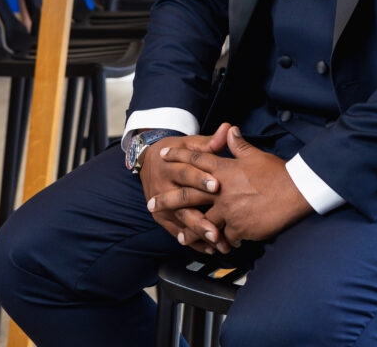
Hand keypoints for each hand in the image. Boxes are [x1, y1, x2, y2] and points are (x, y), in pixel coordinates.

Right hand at [141, 123, 231, 254]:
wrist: (148, 162)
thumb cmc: (176, 152)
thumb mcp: (189, 144)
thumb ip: (209, 142)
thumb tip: (228, 128)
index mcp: (171, 166)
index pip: (186, 173)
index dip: (201, 179)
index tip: (217, 185)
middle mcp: (164, 187)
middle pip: (182, 203)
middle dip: (200, 217)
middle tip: (217, 229)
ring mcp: (162, 205)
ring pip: (181, 221)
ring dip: (199, 233)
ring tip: (216, 242)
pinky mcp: (162, 218)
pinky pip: (177, 232)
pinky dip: (192, 241)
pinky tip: (207, 249)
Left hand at [151, 126, 312, 248]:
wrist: (294, 192)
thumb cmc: (276, 173)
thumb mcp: (255, 155)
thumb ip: (238, 146)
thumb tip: (229, 130)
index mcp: (225, 169)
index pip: (197, 159)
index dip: (179, 155)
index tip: (164, 156)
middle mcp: (222, 190)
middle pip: (189, 194)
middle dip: (168, 199)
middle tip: (152, 204)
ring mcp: (228, 211)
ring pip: (203, 223)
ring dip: (192, 230)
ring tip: (181, 237)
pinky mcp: (238, 228)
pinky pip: (225, 237)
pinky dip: (221, 242)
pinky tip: (217, 247)